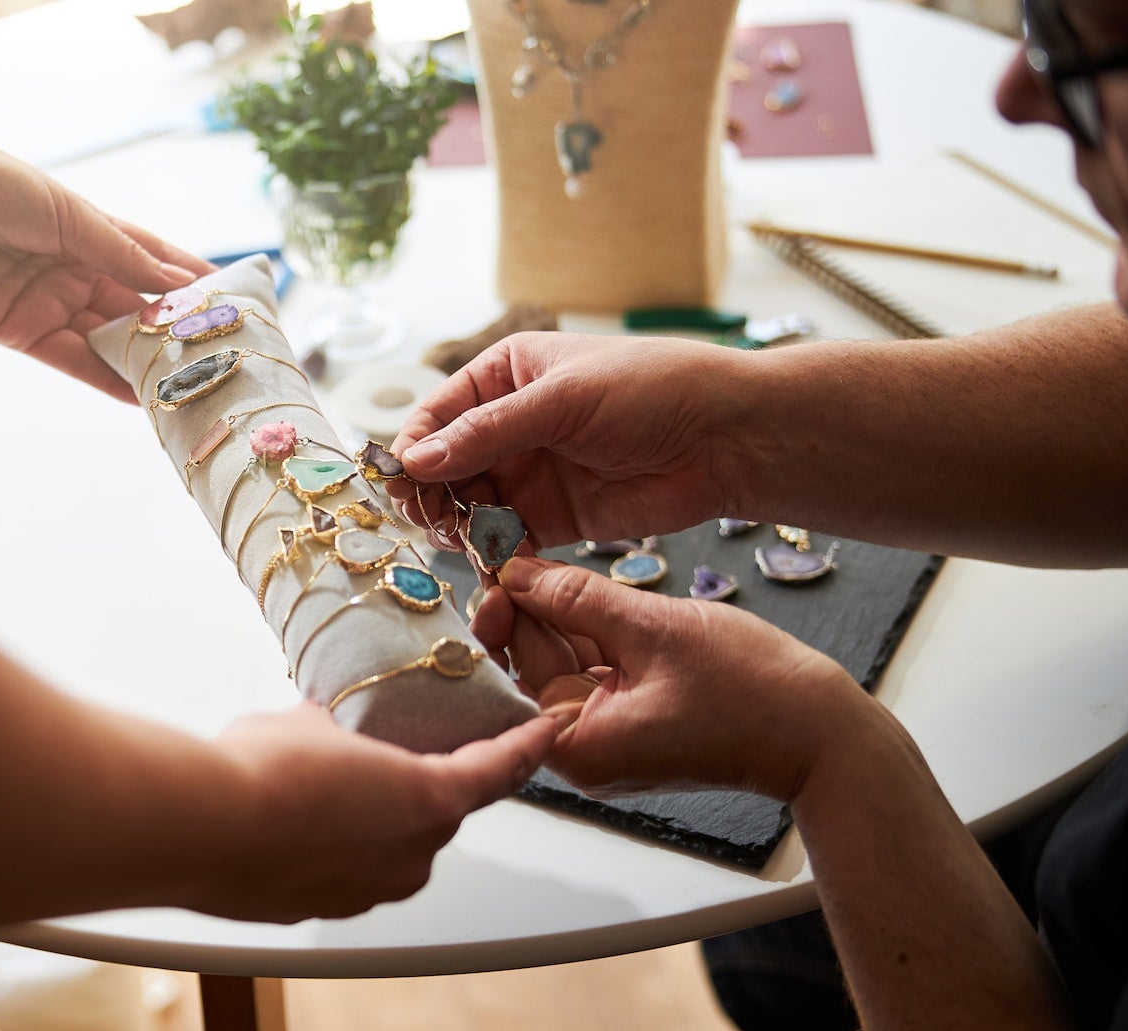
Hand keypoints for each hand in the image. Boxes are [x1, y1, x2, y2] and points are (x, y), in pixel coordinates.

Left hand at [0, 106, 211, 402]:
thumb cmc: (0, 187)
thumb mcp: (75, 217)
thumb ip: (125, 257)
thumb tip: (180, 287)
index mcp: (91, 231)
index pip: (153, 261)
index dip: (191, 282)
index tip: (235, 301)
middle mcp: (75, 270)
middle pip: (134, 307)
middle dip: (174, 330)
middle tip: (220, 354)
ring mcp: (50, 304)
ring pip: (108, 339)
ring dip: (144, 361)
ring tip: (188, 383)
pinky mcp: (22, 332)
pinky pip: (73, 361)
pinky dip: (105, 379)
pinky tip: (140, 397)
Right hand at [191, 703, 559, 923]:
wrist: (199, 828)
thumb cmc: (261, 774)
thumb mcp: (310, 722)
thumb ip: (341, 729)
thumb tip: (329, 727)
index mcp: (428, 802)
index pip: (498, 770)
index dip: (525, 746)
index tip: (545, 729)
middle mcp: (411, 857)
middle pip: (435, 810)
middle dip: (413, 780)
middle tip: (376, 746)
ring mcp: (367, 892)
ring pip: (387, 846)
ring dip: (367, 817)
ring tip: (314, 785)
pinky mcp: (323, 911)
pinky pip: (344, 872)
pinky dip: (328, 848)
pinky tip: (287, 823)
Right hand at [384, 332, 761, 552]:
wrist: (727, 439)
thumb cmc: (652, 390)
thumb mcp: (562, 399)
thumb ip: (487, 432)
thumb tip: (416, 460)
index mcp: (507, 375)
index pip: (440, 413)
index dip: (415, 446)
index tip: (401, 478)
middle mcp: (512, 425)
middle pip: (446, 464)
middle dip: (430, 491)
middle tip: (425, 515)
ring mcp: (530, 473)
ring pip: (468, 504)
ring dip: (455, 523)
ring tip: (457, 536)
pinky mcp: (553, 519)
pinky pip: (504, 537)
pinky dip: (489, 549)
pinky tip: (485, 557)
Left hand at [483, 556, 874, 802]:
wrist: (823, 737)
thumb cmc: (754, 693)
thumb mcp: (654, 628)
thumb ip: (578, 598)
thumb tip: (518, 573)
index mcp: (576, 744)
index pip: (514, 671)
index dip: (502, 615)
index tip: (496, 567)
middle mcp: (583, 751)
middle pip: (533, 669)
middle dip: (526, 611)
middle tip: (510, 551)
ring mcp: (610, 740)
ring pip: (566, 665)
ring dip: (560, 617)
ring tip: (543, 561)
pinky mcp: (635, 725)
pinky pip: (599, 672)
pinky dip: (594, 634)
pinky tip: (582, 590)